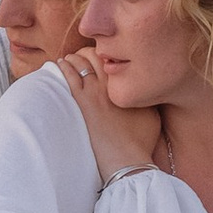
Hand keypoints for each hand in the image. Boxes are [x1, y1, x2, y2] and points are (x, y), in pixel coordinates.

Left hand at [58, 48, 160, 183]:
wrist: (128, 160)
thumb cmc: (141, 143)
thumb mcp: (152, 117)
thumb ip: (145, 100)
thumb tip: (142, 91)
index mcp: (132, 85)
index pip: (119, 61)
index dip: (110, 56)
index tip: (103, 57)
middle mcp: (116, 83)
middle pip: (101, 56)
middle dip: (91, 52)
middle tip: (84, 55)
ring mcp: (99, 91)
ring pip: (84, 62)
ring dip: (76, 57)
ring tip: (69, 58)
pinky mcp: (85, 103)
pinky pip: (71, 76)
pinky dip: (65, 67)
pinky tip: (60, 63)